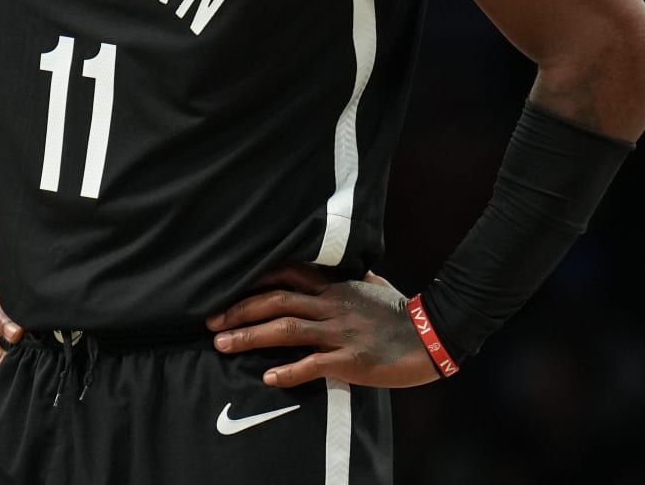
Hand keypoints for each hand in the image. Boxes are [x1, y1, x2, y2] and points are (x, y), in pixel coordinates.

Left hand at [205, 265, 440, 388]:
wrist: (433, 335)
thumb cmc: (405, 311)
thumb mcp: (377, 285)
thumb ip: (356, 277)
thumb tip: (349, 267)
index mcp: (335, 287)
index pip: (287, 274)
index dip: (254, 281)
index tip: (228, 289)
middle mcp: (332, 305)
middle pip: (276, 302)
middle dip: (240, 311)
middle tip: (211, 323)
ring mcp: (340, 332)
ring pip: (286, 330)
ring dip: (250, 337)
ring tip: (222, 346)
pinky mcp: (350, 360)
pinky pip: (313, 365)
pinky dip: (288, 371)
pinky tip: (268, 378)